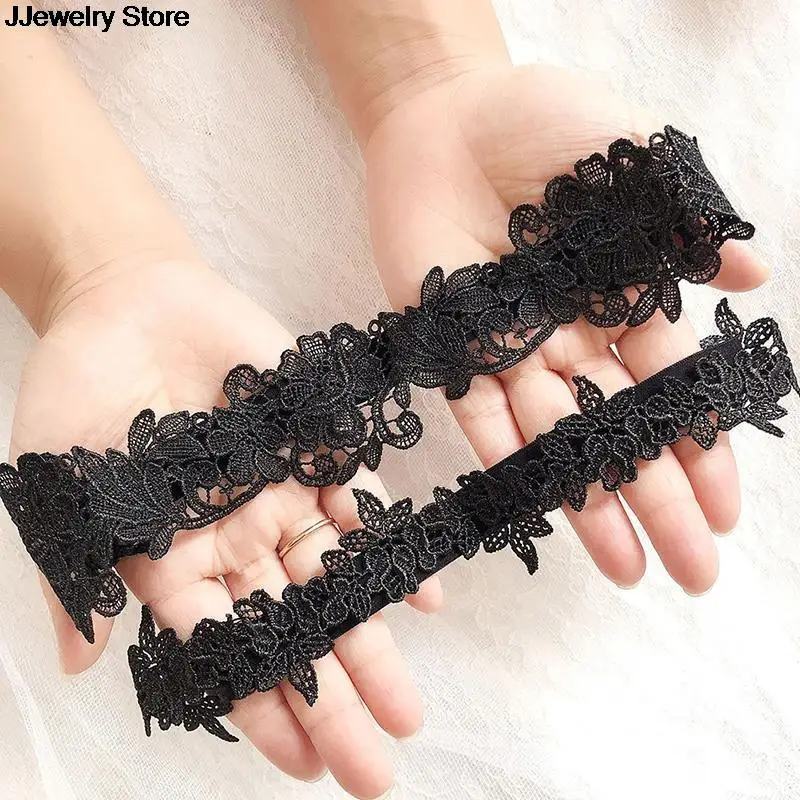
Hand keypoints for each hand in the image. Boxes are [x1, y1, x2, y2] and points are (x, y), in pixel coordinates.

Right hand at [10, 259, 441, 798]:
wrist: (126, 302)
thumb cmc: (79, 391)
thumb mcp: (60, 486)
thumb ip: (74, 573)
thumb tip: (74, 669)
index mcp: (173, 560)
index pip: (224, 652)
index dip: (264, 710)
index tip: (307, 768)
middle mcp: (235, 538)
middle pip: (292, 630)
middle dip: (334, 701)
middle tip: (377, 769)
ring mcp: (278, 494)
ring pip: (333, 581)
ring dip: (372, 643)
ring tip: (408, 711)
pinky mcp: (312, 446)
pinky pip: (359, 502)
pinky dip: (390, 547)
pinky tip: (425, 599)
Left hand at [363, 63, 769, 593]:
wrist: (450, 112)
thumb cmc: (545, 121)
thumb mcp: (632, 156)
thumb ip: (686, 220)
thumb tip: (756, 279)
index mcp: (624, 297)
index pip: (672, 390)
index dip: (700, 451)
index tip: (725, 513)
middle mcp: (573, 334)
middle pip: (621, 430)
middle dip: (657, 499)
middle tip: (691, 572)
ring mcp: (513, 344)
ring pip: (555, 437)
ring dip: (590, 501)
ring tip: (625, 568)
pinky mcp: (452, 344)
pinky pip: (479, 410)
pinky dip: (506, 456)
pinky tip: (540, 509)